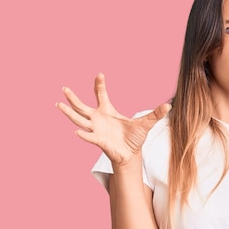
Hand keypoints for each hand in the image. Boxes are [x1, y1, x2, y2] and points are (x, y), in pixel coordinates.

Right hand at [56, 73, 170, 165]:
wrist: (131, 154)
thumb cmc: (134, 138)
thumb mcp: (146, 124)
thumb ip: (156, 114)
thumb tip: (169, 106)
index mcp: (107, 111)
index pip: (100, 95)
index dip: (99, 85)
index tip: (100, 74)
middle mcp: (98, 119)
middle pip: (82, 106)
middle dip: (73, 98)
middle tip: (64, 88)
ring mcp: (96, 129)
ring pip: (79, 119)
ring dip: (69, 113)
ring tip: (59, 104)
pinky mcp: (99, 140)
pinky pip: (89, 136)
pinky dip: (84, 134)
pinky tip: (78, 131)